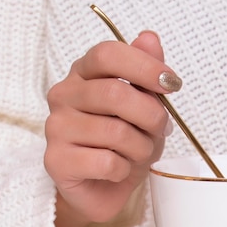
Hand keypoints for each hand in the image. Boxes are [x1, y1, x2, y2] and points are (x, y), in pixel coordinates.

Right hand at [44, 31, 179, 226]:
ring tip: (138, 153)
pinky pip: (106, 162)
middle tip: (161, 130)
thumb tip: (150, 38)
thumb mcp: (144, 106)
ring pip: (115, 132)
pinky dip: (124, 169)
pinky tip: (117, 170)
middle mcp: (64, 95)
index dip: (144, 66)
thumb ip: (146, 73)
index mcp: (83, 73)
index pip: (108, 54)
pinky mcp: (55, 161)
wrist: (102, 188)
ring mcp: (55, 128)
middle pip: (116, 93)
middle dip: (151, 115)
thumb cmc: (123, 144)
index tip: (171, 84)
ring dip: (141, 148)